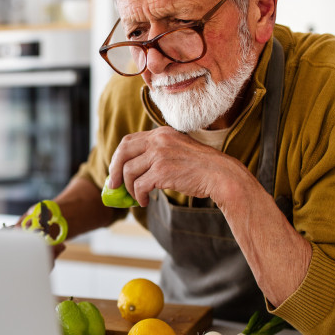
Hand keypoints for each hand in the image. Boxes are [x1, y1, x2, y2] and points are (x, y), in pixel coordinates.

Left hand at [106, 127, 236, 205]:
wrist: (220, 174)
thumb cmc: (201, 167)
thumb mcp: (177, 150)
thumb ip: (157, 153)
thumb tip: (131, 170)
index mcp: (161, 133)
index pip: (128, 141)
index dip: (118, 157)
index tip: (115, 170)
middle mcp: (158, 140)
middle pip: (123, 153)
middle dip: (114, 171)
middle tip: (114, 185)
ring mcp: (160, 154)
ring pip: (129, 172)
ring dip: (130, 188)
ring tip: (137, 197)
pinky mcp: (162, 171)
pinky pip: (139, 185)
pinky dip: (138, 196)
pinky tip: (144, 201)